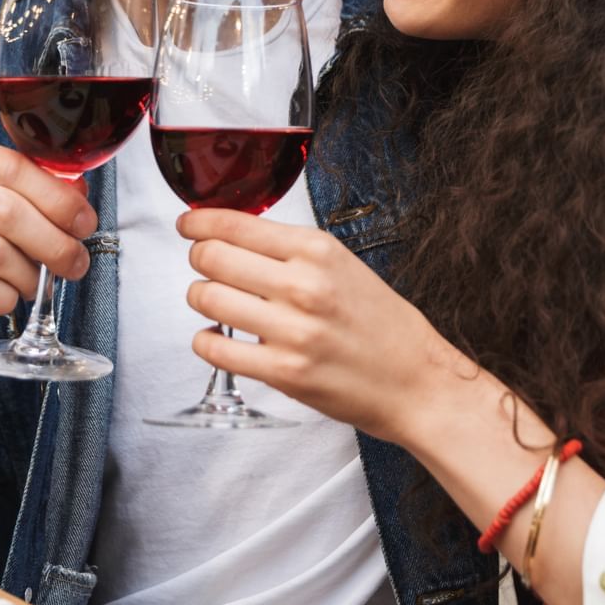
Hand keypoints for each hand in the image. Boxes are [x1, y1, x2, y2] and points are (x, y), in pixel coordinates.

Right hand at [0, 135, 96, 336]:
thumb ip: (13, 190)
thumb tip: (77, 193)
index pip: (13, 167)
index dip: (59, 197)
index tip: (84, 222)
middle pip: (9, 211)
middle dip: (54, 242)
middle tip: (75, 263)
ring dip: (29, 275)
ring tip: (36, 285)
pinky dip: (2, 297)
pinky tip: (6, 299)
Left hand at [178, 209, 471, 444]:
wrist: (417, 381)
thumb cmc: (382, 324)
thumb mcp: (343, 266)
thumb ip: (291, 252)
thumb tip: (233, 235)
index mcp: (318, 250)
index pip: (234, 224)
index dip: (198, 222)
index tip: (188, 225)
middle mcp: (303, 285)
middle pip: (211, 257)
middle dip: (199, 259)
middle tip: (204, 264)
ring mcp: (292, 331)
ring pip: (206, 299)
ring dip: (201, 298)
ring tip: (217, 302)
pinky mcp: (283, 373)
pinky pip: (214, 349)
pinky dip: (206, 342)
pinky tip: (217, 339)